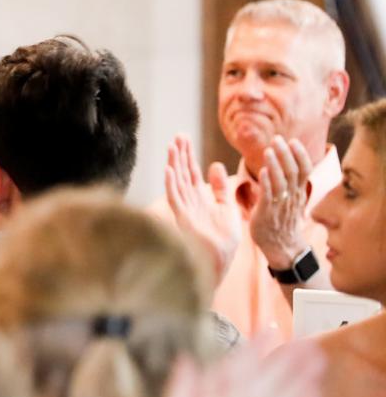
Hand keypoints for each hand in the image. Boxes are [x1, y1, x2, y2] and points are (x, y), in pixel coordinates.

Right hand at [164, 135, 239, 284]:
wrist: (222, 260)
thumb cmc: (224, 239)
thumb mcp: (227, 207)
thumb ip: (221, 188)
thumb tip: (216, 165)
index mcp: (199, 199)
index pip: (190, 172)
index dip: (187, 156)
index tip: (184, 138)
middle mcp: (189, 202)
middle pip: (182, 173)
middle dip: (179, 155)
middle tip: (177, 136)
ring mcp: (184, 210)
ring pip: (176, 182)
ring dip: (173, 164)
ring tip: (172, 147)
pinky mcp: (183, 219)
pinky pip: (175, 199)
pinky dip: (171, 184)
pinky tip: (169, 170)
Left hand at [250, 137, 316, 268]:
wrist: (282, 246)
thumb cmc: (282, 220)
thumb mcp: (290, 199)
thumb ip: (287, 183)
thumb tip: (279, 165)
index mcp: (298, 192)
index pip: (304, 169)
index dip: (300, 154)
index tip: (293, 140)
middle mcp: (292, 197)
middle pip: (293, 171)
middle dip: (285, 154)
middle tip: (277, 139)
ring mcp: (281, 205)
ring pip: (282, 182)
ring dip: (275, 164)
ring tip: (269, 150)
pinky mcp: (268, 213)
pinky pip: (269, 196)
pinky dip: (267, 182)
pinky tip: (263, 171)